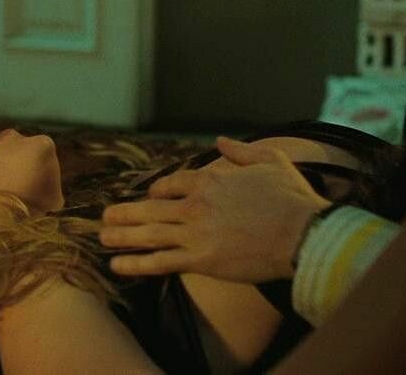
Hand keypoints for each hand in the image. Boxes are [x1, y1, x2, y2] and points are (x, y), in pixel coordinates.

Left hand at [100, 137, 331, 281]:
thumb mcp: (270, 161)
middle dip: (125, 212)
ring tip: (103, 237)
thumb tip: (221, 141)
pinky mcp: (200, 260)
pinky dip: (136, 264)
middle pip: (150, 209)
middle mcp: (196, 205)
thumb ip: (241, 151)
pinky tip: (117, 265)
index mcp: (210, 180)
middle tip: (105, 216)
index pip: (172, 184)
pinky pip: (160, 262)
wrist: (303, 234)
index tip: (149, 198)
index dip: (157, 192)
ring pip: (148, 234)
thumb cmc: (291, 199)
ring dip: (122, 236)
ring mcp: (195, 233)